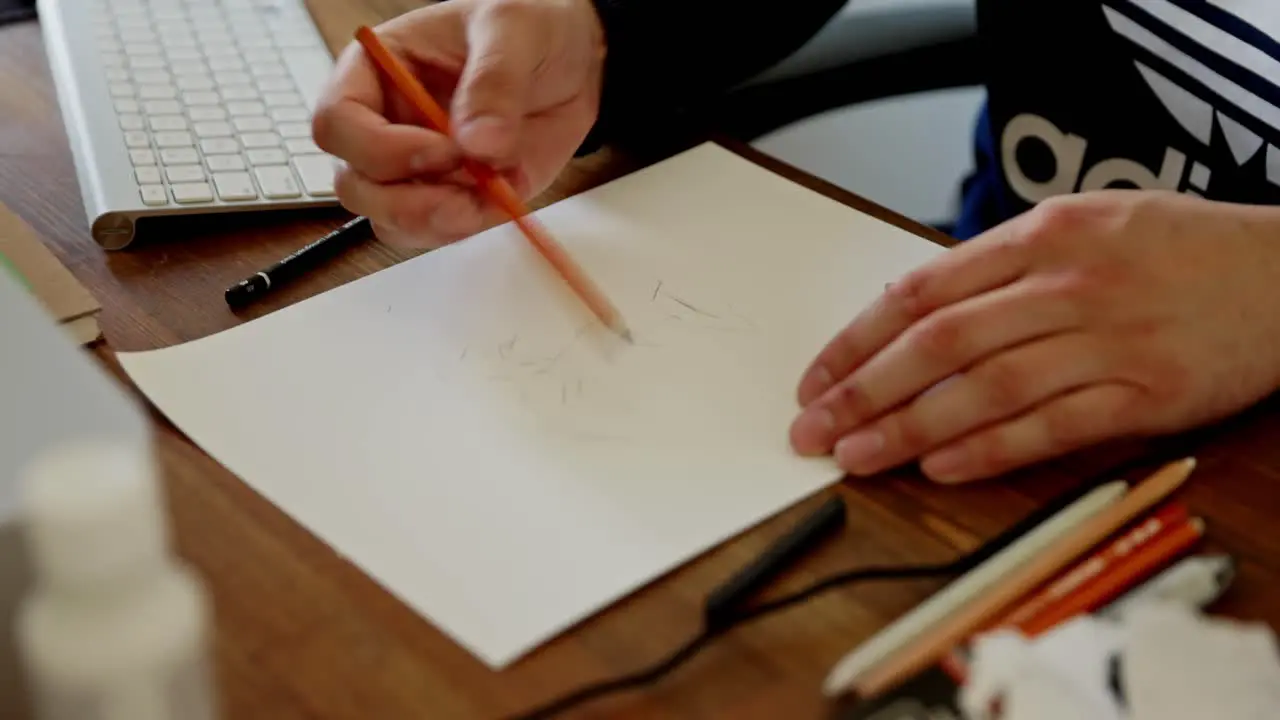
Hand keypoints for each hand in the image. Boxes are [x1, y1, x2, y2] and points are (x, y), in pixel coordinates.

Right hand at [312, 0, 605, 247]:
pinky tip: (503, 194)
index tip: (442, 150)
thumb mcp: (512, 29)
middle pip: (354, 185)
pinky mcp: (451, 196)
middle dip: (407, 201)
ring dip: (440, 221)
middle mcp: (384, 125)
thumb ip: (494, 82)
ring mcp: (414, 168)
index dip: (378, 149)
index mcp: (375, 71)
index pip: (337, 122)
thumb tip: (479, 143)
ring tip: (492, 192)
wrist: (573, 63)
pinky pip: (434, 233)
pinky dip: (469, 227)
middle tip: (467, 190)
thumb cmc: (527, 30)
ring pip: (389, 220)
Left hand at [789, 191, 1279, 483]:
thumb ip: (1001, 267)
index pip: (921, 292)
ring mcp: (1108, 339)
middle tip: (812, 429)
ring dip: (910, 427)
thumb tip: (912, 313)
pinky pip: (1053, 426)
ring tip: (858, 456)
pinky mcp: (1147, 393)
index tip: (816, 377)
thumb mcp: (1083, 226)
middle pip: (939, 343)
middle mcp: (1067, 283)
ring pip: (985, 388)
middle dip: (863, 391)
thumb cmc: (1176, 250)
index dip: (857, 340)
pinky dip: (991, 450)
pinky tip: (940, 468)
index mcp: (1042, 234)